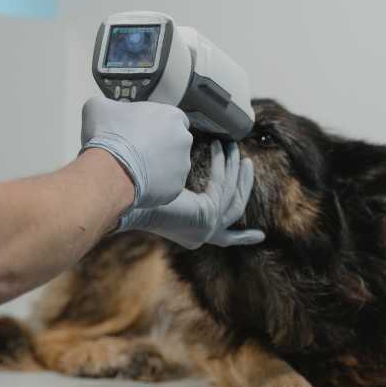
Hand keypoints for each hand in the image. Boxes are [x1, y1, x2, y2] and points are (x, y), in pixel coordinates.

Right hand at [80, 96, 191, 209]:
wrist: (109, 169)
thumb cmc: (106, 135)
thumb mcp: (97, 107)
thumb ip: (109, 105)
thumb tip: (106, 110)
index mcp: (171, 115)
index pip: (172, 119)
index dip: (156, 125)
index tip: (142, 132)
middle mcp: (183, 139)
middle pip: (174, 142)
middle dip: (160, 147)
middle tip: (137, 152)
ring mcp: (182, 164)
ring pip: (172, 166)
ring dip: (158, 167)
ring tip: (135, 170)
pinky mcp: (176, 187)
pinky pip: (167, 186)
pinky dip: (155, 186)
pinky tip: (137, 183)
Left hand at [118, 141, 264, 248]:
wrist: (125, 200)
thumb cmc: (137, 193)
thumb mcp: (168, 192)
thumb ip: (183, 191)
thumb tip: (182, 165)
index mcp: (192, 233)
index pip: (225, 239)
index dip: (243, 238)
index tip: (260, 236)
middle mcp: (201, 235)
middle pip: (235, 210)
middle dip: (244, 186)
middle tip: (248, 162)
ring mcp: (205, 228)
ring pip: (232, 197)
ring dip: (236, 170)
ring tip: (234, 147)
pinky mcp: (206, 215)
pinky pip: (222, 186)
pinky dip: (222, 165)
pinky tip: (219, 147)